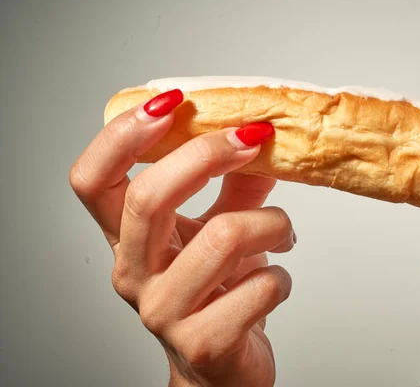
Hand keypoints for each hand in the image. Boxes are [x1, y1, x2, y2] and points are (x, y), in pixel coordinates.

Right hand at [70, 90, 295, 386]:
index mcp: (128, 239)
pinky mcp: (204, 342)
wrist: (221, 369)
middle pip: (148, 197)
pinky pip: (260, 286)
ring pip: (224, 237)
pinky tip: (276, 282)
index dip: (124, 135)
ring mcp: (163, 312)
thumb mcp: (217, 231)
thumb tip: (259, 134)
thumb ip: (234, 184)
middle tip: (252, 142)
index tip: (172, 103)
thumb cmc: (217, 295)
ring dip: (272, 224)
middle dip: (208, 155)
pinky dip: (283, 275)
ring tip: (283, 232)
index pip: (93, 180)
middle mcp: (133, 274)